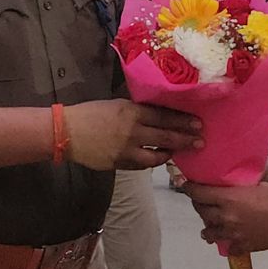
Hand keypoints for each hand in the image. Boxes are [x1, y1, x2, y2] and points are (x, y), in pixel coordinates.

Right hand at [66, 99, 202, 170]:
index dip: (183, 121)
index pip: (165, 116)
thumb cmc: (92, 112)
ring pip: (156, 155)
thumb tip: (159, 110)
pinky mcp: (118, 164)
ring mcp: (125, 150)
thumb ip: (138, 109)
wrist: (66, 132)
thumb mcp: (118, 103)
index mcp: (132, 112)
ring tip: (180, 152)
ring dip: (170, 154)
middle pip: (165, 136)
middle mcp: (132, 132)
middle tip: (201, 141)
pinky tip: (159, 158)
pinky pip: (141, 165)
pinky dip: (152, 161)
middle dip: (185, 139)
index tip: (198, 123)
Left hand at [187, 182, 267, 253]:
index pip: (199, 193)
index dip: (190, 188)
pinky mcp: (243, 246)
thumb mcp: (255, 185)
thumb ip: (237, 189)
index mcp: (228, 198)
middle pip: (202, 211)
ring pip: (209, 232)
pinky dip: (227, 241)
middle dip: (199, 205)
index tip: (186, 185)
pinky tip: (230, 238)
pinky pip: (228, 246)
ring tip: (210, 225)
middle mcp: (226, 217)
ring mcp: (233, 234)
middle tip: (201, 201)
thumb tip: (228, 186)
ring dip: (208, 227)